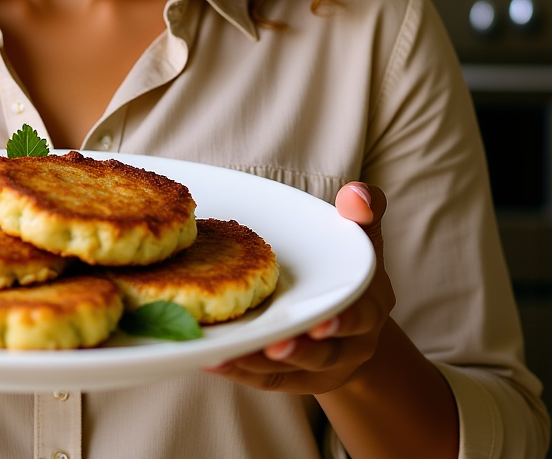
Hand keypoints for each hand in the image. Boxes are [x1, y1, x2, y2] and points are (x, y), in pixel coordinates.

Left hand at [205, 182, 395, 395]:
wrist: (353, 330)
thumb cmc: (349, 272)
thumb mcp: (362, 243)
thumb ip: (364, 214)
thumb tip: (358, 192)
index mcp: (367, 310)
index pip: (359, 317)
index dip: (343, 322)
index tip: (322, 321)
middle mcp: (345, 346)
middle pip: (323, 354)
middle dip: (300, 351)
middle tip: (275, 345)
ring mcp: (316, 368)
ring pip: (288, 371)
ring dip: (258, 364)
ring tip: (225, 354)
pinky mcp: (288, 379)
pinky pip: (263, 380)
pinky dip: (237, 371)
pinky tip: (207, 359)